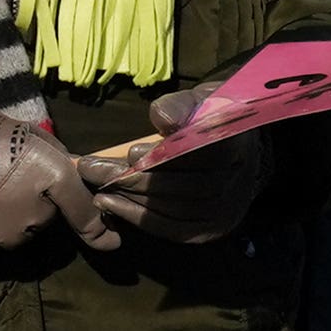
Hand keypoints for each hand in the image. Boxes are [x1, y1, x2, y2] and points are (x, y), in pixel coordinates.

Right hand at [0, 68, 116, 254]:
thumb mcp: (21, 128)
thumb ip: (50, 155)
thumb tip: (65, 173)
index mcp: (50, 176)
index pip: (85, 213)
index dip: (99, 230)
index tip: (110, 240)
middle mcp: (34, 214)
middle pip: (41, 220)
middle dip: (29, 203)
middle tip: (0, 176)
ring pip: (11, 233)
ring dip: (1, 217)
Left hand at [80, 86, 268, 242]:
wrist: (238, 149)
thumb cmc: (207, 119)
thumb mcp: (197, 100)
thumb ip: (179, 105)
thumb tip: (161, 117)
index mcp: (234, 147)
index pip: (200, 157)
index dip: (165, 158)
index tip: (130, 152)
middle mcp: (236, 184)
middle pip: (184, 189)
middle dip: (134, 180)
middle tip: (93, 170)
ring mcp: (227, 210)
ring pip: (178, 212)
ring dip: (133, 202)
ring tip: (98, 189)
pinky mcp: (213, 228)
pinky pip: (177, 231)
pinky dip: (142, 220)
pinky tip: (113, 207)